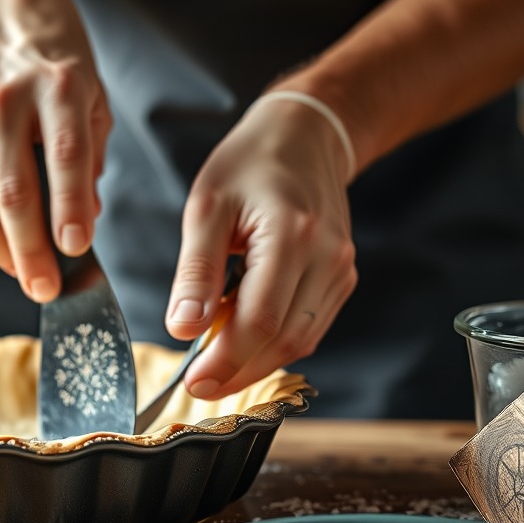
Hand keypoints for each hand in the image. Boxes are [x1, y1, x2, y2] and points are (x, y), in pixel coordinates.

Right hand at [0, 0, 111, 301]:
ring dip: (1, 253)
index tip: (77, 249)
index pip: (65, 156)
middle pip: (13, 193)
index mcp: (57, 87)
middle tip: (47, 289)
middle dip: (32, 252)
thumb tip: (80, 225)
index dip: (69, 207)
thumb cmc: (53, 65)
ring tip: (25, 274)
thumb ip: (89, 161)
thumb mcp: (91, 99)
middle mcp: (2, 101)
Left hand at [166, 95, 358, 396]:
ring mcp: (340, 269)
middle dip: (239, 371)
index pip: (260, 320)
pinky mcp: (341, 277)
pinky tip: (243, 340)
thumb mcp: (206, 207)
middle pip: (285, 340)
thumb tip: (182, 328)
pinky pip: (311, 327)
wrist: (305, 136)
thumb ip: (195, 271)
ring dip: (257, 362)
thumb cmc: (249, 164)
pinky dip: (276, 344)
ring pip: (302, 341)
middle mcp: (327, 257)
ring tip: (215, 366)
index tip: (192, 382)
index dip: (226, 360)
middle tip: (199, 386)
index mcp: (292, 235)